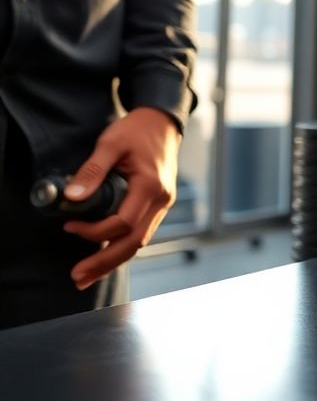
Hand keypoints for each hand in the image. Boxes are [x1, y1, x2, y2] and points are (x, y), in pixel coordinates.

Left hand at [62, 107, 181, 289]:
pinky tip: (106, 254)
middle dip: (105, 263)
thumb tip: (71, 198)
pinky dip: (123, 247)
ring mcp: (163, 204)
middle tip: (78, 277)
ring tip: (88, 275)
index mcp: (151, 187)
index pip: (123, 223)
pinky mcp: (158, 205)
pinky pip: (141, 232)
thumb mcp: (111, 143)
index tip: (69, 226)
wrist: (163, 122)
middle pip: (134, 243)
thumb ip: (92, 170)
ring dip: (113, 261)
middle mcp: (162, 201)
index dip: (94, 231)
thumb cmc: (137, 130)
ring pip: (139, 242)